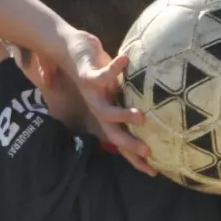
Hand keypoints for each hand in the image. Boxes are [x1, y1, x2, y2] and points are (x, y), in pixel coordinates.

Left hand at [64, 31, 157, 176]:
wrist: (67, 48)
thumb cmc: (96, 68)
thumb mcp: (113, 87)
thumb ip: (126, 97)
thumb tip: (153, 112)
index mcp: (106, 111)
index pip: (120, 139)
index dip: (134, 157)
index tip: (153, 171)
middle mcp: (98, 106)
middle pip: (111, 132)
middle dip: (128, 144)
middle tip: (147, 151)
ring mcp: (91, 93)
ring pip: (103, 111)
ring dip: (121, 115)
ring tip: (141, 116)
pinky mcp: (86, 75)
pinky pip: (101, 75)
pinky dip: (113, 69)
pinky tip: (126, 60)